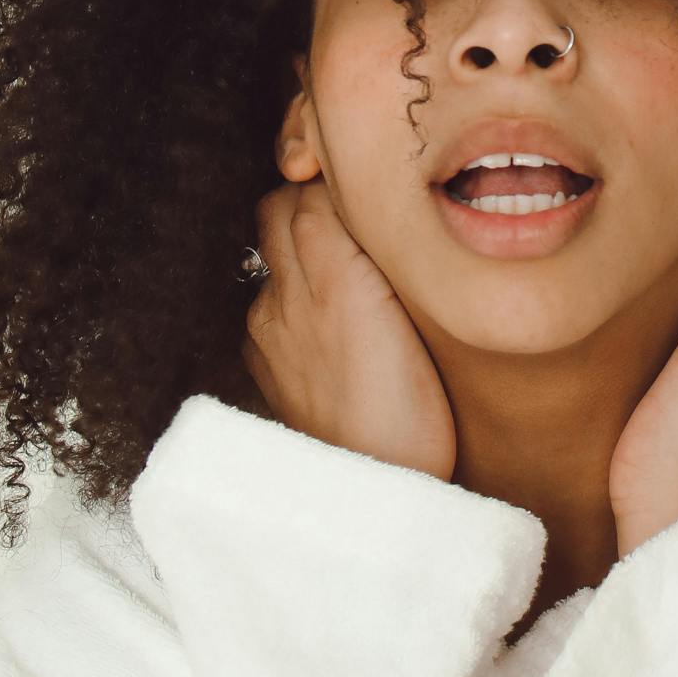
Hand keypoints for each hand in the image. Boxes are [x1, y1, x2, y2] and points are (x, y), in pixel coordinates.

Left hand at [243, 181, 457, 480]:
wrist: (372, 496)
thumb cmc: (411, 413)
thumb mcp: (410, 312)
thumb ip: (372, 243)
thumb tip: (354, 192)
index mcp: (325, 273)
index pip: (311, 188)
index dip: (340, 180)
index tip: (374, 185)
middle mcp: (283, 294)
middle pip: (279, 210)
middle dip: (312, 204)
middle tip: (362, 217)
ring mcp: (268, 332)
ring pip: (275, 258)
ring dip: (305, 251)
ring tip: (355, 270)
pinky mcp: (266, 367)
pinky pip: (272, 305)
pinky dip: (297, 297)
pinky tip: (338, 322)